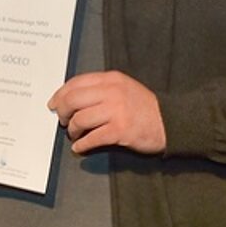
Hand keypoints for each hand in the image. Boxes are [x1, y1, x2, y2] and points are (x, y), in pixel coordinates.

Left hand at [48, 70, 166, 153]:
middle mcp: (112, 92)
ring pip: (80, 119)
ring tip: (75, 134)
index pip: (76, 83)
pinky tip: (80, 147)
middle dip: (62, 112)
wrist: (171, 122)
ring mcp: (117, 111)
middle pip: (73, 100)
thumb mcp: (123, 88)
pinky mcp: (120, 130)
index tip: (54, 103)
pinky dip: (82, 144)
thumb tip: (70, 98)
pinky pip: (92, 137)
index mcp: (111, 79)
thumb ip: (100, 89)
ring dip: (72, 130)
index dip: (60, 94)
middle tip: (63, 121)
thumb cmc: (144, 107)